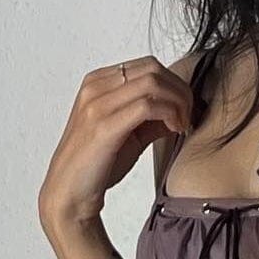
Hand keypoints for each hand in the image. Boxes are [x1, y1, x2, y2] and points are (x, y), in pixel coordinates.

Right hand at [38, 56, 192, 231]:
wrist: (68, 193)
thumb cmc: (95, 166)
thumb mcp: (128, 134)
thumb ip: (151, 118)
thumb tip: (181, 110)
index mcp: (97, 83)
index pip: (147, 65)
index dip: (174, 83)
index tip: (186, 107)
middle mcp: (95, 88)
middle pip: (153, 69)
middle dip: (180, 90)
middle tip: (189, 114)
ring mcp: (97, 105)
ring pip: (153, 82)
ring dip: (178, 101)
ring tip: (182, 124)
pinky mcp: (103, 126)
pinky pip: (147, 106)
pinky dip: (170, 114)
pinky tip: (175, 130)